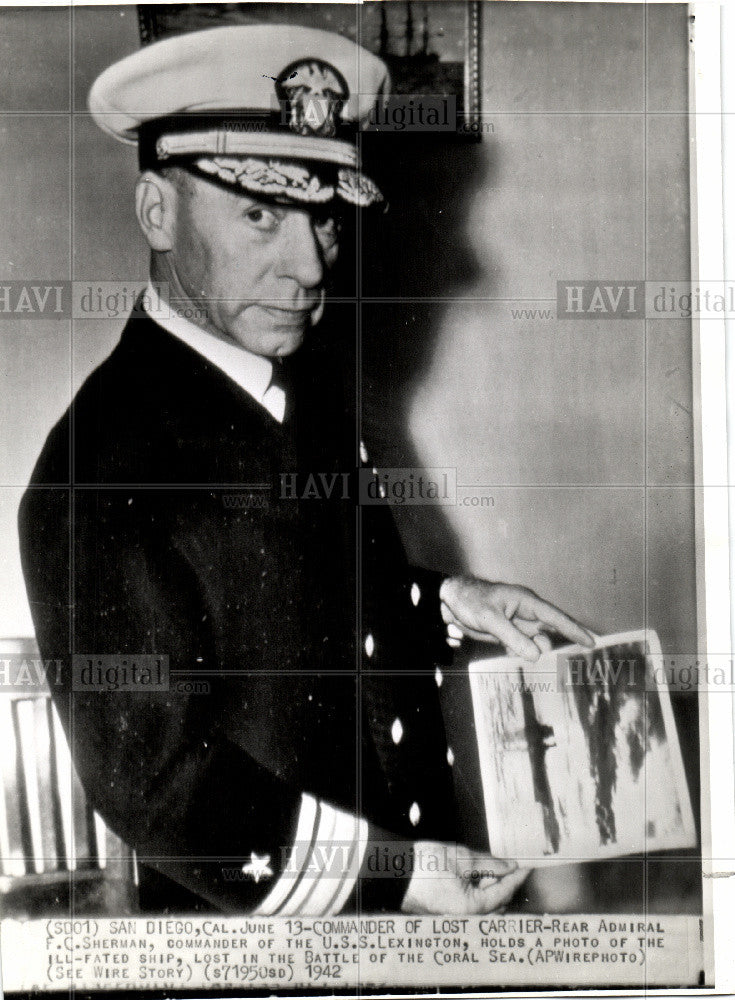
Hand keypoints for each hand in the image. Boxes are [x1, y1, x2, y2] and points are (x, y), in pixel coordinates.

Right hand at [401, 841, 529, 913]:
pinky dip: (477, 889)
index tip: (527, 866)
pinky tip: (475, 874)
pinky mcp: (448, 911)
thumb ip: (489, 863)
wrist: (395, 872)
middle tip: (509, 863)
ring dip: (490, 886)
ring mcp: (457, 916)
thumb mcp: (461, 858)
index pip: (504, 892)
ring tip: (489, 866)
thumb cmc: (425, 865)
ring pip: (484, 903)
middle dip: (504, 882)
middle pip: (496, 902)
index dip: (516, 877)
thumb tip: (510, 866)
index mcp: (472, 907)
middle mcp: (466, 917)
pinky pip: (471, 903)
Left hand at [439, 576, 592, 660]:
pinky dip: (521, 655)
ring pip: (535, 644)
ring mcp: (517, 625)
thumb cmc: (470, 600)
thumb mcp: (490, 618)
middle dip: (553, 647)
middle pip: (549, 633)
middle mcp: (526, 613)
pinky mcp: (508, 635)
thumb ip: (512, 636)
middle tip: (559, 663)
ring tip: (519, 654)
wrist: (449, 602)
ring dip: (532, 653)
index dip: (574, 630)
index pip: (555, 617)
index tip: (592, 642)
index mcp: (526, 601)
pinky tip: (513, 657)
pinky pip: (522, 648)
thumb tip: (536, 654)